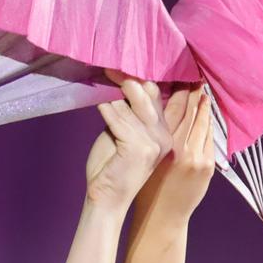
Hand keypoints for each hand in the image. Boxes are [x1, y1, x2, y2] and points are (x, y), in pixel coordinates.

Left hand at [84, 78, 166, 212]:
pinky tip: (99, 104)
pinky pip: (118, 118)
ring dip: (113, 96)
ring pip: (131, 105)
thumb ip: (127, 114)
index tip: (122, 65)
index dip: (141, 79)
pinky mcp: (138, 147)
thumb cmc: (111, 167)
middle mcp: (163, 136)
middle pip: (148, 95)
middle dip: (127, 79)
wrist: (106, 198)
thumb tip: (121, 84)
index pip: (158, 97)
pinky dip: (106, 110)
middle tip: (110, 67)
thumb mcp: (123, 135)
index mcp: (164, 133)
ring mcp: (153, 142)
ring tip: (103, 86)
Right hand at [139, 86, 215, 223]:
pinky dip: (207, 125)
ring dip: (203, 106)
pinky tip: (206, 115)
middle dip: (193, 93)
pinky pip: (209, 138)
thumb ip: (151, 134)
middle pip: (191, 111)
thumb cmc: (144, 188)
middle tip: (196, 76)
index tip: (182, 75)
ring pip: (203, 123)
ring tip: (202, 91)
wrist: (161, 218)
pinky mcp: (207, 166)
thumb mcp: (144, 157)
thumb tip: (154, 109)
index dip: (179, 90)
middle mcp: (181, 148)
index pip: (173, 108)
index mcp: (162, 144)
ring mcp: (198, 157)